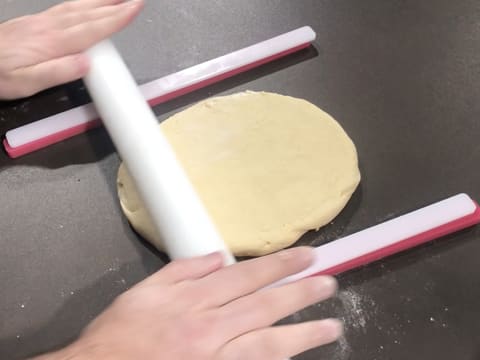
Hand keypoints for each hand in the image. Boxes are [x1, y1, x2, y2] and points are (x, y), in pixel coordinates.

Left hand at [0, 0, 142, 99]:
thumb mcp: (26, 83)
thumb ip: (57, 72)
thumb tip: (87, 63)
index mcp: (52, 43)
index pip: (91, 29)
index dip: (115, 18)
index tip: (135, 7)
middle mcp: (49, 28)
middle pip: (88, 14)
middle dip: (114, 6)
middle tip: (135, 0)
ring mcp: (41, 22)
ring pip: (77, 8)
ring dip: (100, 2)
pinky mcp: (34, 22)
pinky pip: (65, 8)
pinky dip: (82, 4)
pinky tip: (88, 5)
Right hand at [36, 248, 341, 359]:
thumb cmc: (119, 337)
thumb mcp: (143, 293)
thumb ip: (182, 271)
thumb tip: (218, 257)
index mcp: (191, 302)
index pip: (245, 276)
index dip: (279, 265)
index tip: (305, 257)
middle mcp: (208, 329)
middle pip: (264, 306)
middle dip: (300, 292)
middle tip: (329, 282)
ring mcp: (215, 359)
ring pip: (268, 344)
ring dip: (303, 333)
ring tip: (332, 326)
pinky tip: (294, 356)